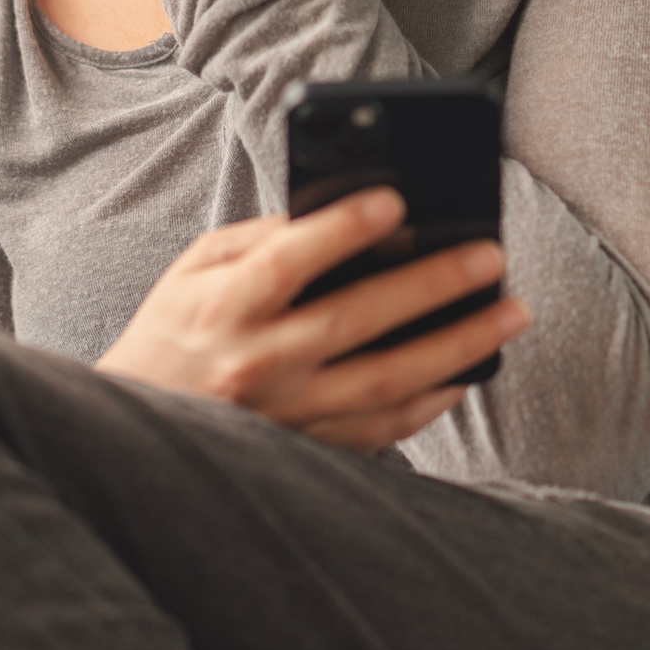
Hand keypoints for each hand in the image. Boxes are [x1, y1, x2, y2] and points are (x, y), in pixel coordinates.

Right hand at [95, 188, 529, 451]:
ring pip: (386, 382)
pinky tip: (469, 368)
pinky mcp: (307, 448)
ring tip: (509, 313)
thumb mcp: (197, 268)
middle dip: (430, 286)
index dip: (341, 231)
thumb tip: (342, 218)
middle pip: (355, 322)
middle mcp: (256, 364)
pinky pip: (384, 428)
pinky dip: (432, 400)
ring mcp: (286, 414)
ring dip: (457, 346)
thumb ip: (263, 241)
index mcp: (222, 307)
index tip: (396, 201)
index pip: (287, 262)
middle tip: (490, 257)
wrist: (139, 426)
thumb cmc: (174, 329)